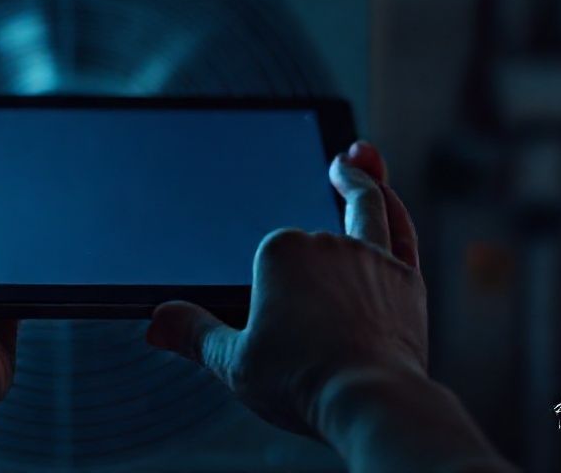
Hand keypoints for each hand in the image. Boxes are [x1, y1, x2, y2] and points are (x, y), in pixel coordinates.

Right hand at [146, 141, 426, 435]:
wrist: (368, 400)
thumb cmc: (299, 382)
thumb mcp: (232, 361)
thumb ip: (193, 333)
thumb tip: (155, 321)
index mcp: (279, 252)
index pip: (272, 254)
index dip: (268, 288)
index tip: (270, 323)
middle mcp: (325, 242)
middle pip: (314, 234)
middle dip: (309, 262)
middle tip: (306, 293)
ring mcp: (369, 256)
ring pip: (366, 206)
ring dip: (360, 177)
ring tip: (351, 159)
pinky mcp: (405, 277)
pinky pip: (398, 229)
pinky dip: (392, 206)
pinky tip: (388, 194)